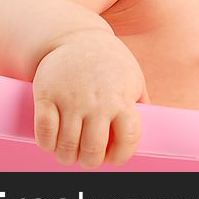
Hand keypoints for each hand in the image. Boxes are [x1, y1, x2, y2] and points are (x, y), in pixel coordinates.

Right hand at [32, 29, 149, 167]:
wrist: (77, 37)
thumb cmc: (110, 61)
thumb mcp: (133, 78)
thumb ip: (141, 103)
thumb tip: (154, 125)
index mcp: (122, 99)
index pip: (128, 139)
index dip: (121, 156)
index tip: (113, 157)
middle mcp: (97, 102)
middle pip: (93, 150)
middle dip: (90, 161)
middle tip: (87, 157)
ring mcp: (71, 100)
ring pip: (66, 146)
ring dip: (67, 157)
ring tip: (69, 153)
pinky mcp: (46, 96)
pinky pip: (44, 132)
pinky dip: (47, 144)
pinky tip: (52, 143)